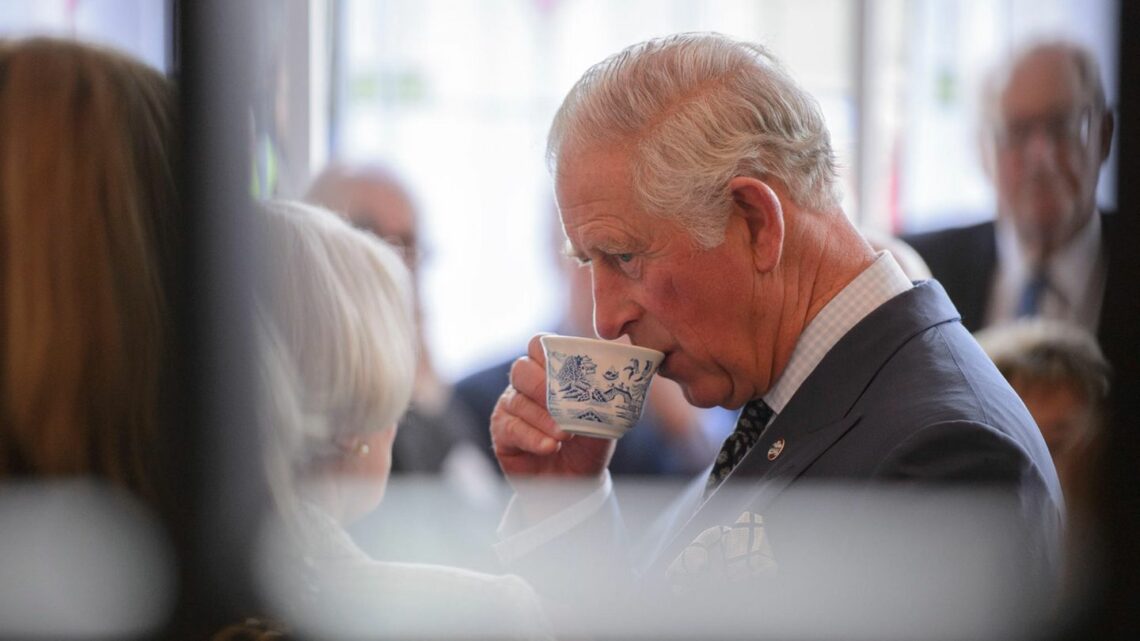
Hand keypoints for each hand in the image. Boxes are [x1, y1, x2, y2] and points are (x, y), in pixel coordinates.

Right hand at [491, 334, 615, 480]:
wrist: (575, 482)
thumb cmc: (587, 444)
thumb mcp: (601, 423)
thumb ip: (601, 403)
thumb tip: (608, 388)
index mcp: (549, 372)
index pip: (539, 345)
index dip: (550, 351)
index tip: (571, 370)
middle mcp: (526, 385)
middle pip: (522, 368)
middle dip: (543, 386)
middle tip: (565, 405)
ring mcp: (511, 406)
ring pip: (518, 401)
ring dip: (544, 418)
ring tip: (565, 435)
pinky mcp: (501, 431)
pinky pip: (511, 428)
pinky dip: (533, 438)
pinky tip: (550, 447)